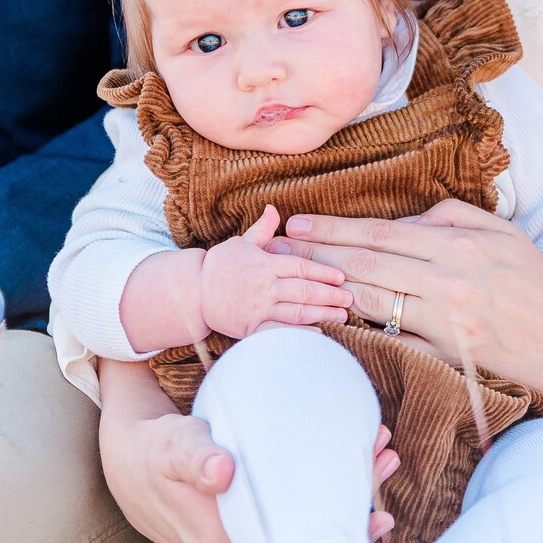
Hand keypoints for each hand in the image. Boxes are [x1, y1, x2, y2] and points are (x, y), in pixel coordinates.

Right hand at [99, 364, 398, 542]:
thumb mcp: (172, 447)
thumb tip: (221, 472)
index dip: (339, 516)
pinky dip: (322, 507)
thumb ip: (195, 458)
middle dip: (353, 505)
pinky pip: (291, 536)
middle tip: (386, 458)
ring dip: (344, 503)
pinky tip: (351, 479)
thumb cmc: (155, 454)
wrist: (130, 468)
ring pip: (304, 541)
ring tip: (381, 459)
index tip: (375, 480)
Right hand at [200, 204, 352, 337]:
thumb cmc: (220, 266)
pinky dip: (299, 333)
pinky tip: (318, 335)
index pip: (301, 266)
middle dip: (329, 295)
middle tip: (350, 298)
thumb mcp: (242, 243)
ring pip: (296, 312)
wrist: (192, 293)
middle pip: (303, 290)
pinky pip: (279, 331)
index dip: (323, 272)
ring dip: (322, 314)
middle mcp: (264, 286)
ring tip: (342, 316)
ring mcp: (257, 308)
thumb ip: (263, 229)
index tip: (342, 276)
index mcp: (265, 264)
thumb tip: (274, 207)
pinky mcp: (251, 327)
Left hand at [265, 199, 542, 422]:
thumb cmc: (533, 284)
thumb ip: (448, 218)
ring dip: (325, 291)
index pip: (381, 235)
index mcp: (458, 248)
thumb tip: (400, 221)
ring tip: (289, 281)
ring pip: (370, 304)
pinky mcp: (444, 360)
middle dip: (315, 256)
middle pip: (365, 268)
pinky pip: (390, 344)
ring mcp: (444, 327)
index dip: (334, 229)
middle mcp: (447, 285)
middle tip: (274, 250)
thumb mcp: (501, 234)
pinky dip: (355, 334)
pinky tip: (324, 325)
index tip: (296, 223)